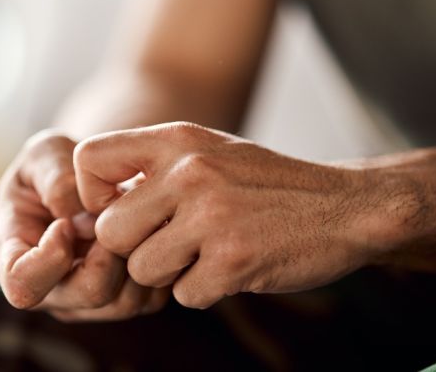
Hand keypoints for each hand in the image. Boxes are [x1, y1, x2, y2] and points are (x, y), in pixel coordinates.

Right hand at [0, 130, 168, 320]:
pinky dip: (156, 262)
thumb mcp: (45, 153)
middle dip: (109, 249)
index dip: (47, 258)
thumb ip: (56, 180)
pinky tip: (147, 230)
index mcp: (14, 255)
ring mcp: (86, 301)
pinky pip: (150, 298)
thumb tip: (78, 220)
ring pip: (125, 301)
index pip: (21, 284)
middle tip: (112, 215)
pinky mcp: (122, 302)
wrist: (86, 179)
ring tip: (130, 218)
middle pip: (88, 292)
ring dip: (135, 254)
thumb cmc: (54, 165)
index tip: (64, 224)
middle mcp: (50, 288)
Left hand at [74, 122, 386, 308]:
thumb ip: (153, 166)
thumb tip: (91, 206)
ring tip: (207, 252)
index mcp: (178, 139)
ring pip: (143, 270)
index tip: (118, 210)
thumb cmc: (267, 182)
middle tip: (170, 243)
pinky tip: (234, 266)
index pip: (88, 160)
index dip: (91, 196)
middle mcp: (189, 172)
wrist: (347, 206)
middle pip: (109, 231)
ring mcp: (212, 217)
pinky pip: (184, 295)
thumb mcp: (210, 150)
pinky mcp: (234, 260)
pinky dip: (205, 290)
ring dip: (171, 273)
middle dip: (134, 248)